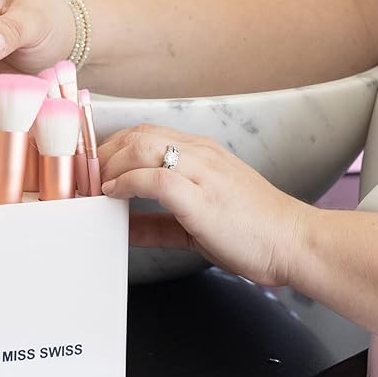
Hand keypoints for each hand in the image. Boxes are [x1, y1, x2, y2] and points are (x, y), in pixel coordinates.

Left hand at [99, 124, 310, 285]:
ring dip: (108, 165)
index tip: (90, 168)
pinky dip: (127, 182)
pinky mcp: (202, 196)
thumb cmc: (251, 231)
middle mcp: (200, 153)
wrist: (295, 242)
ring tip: (93, 186)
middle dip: (101, 154)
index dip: (111, 147)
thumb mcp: (196, 221)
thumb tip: (122, 228)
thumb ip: (156, 223)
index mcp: (200, 152)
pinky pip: (155, 177)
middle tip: (82, 178)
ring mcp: (202, 171)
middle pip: (137, 135)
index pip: (145, 134)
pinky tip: (113, 194)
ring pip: (141, 147)